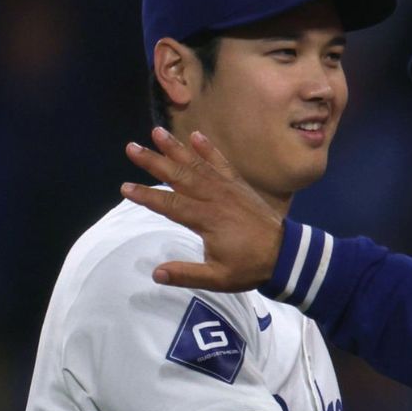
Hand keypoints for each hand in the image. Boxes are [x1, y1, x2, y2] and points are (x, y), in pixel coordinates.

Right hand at [121, 127, 282, 291]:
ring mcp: (227, 188)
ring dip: (176, 148)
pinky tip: (196, 135)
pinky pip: (222, 163)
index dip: (147, 196)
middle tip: (131, 147)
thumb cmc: (250, 267)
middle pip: (179, 176)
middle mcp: (214, 198)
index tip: (125, 187)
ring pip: (197, 164)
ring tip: (157, 131)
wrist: (286, 253)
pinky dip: (209, 149)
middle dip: (154, 161)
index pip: (170, 204)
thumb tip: (156, 273)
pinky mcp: (239, 185)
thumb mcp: (218, 279)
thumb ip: (186, 275)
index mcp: (206, 219)